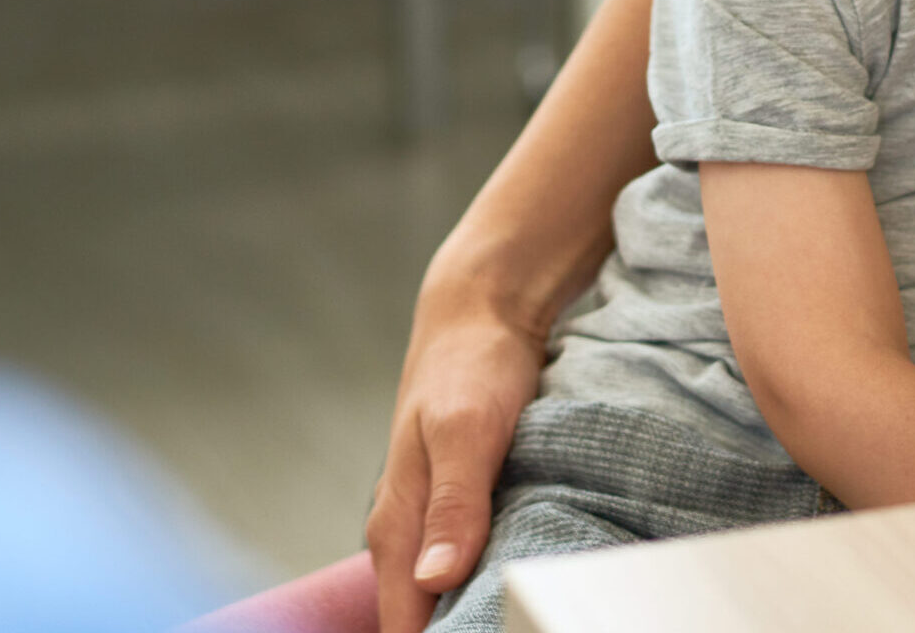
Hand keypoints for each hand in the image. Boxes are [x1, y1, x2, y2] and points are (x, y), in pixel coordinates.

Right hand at [364, 296, 546, 631]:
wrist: (480, 313)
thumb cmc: (472, 364)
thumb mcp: (467, 430)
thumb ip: (453, 505)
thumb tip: (434, 582)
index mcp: (397, 526)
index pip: (402, 627)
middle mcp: (405, 534)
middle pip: (418, 622)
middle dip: (459, 631)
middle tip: (515, 626)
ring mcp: (430, 524)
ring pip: (440, 599)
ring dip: (471, 615)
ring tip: (515, 616)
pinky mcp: (457, 512)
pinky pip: (464, 569)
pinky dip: (486, 584)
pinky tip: (517, 587)